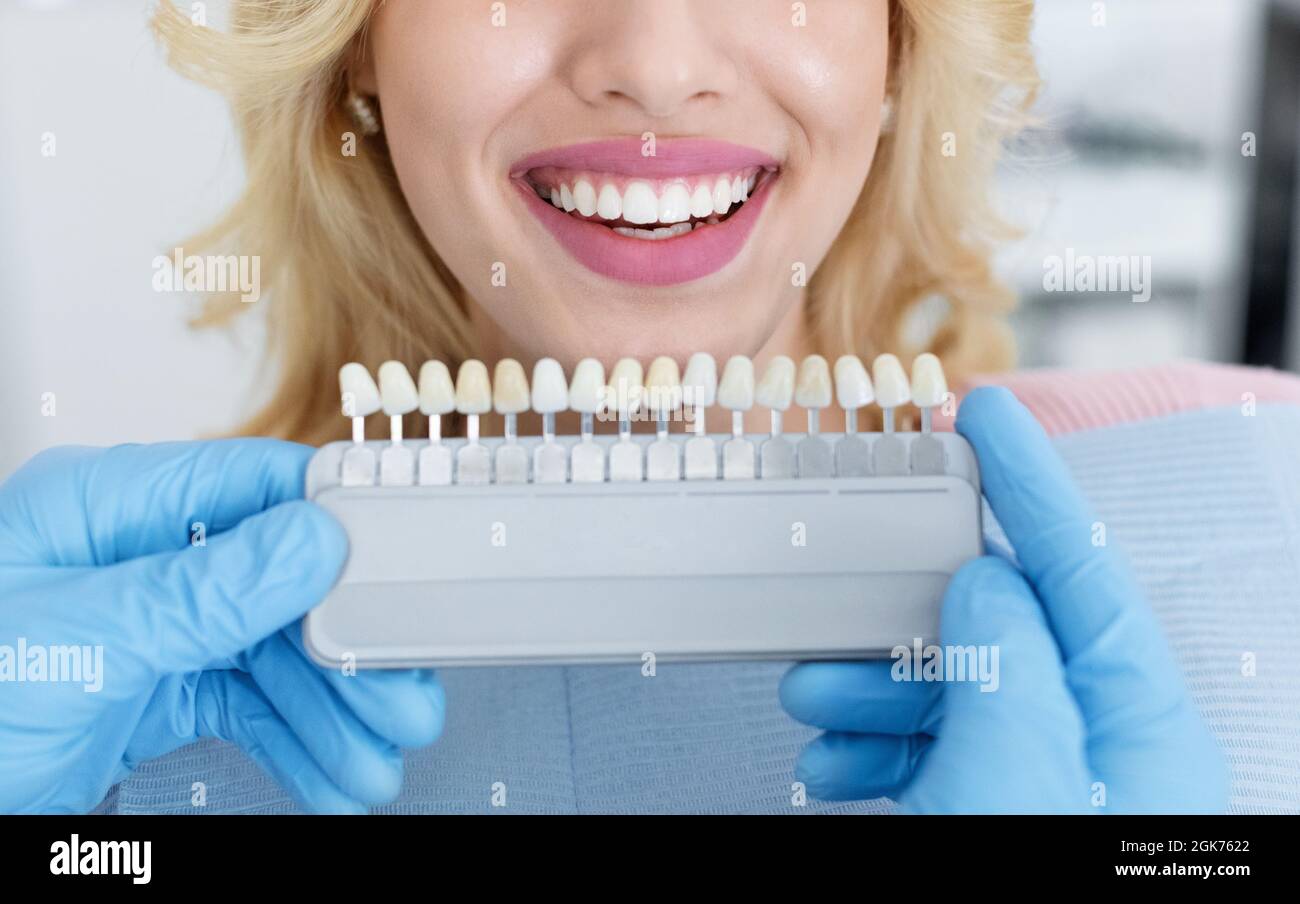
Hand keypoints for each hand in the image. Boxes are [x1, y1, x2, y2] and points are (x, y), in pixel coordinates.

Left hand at [0, 439, 444, 813]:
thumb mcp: (80, 640)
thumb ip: (204, 591)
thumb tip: (315, 538)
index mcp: (107, 509)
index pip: (251, 486)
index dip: (338, 518)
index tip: (411, 553)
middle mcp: (135, 559)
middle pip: (277, 585)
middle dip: (346, 651)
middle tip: (406, 698)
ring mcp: (145, 626)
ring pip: (270, 655)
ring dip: (331, 712)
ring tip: (376, 762)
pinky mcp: (147, 690)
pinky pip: (241, 706)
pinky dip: (293, 743)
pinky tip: (331, 775)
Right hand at [780, 387, 1227, 812]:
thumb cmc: (1025, 901)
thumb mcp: (1012, 774)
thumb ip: (1004, 660)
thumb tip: (984, 584)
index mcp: (1133, 720)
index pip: (1081, 565)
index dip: (1030, 478)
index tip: (986, 410)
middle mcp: (1097, 743)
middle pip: (1000, 625)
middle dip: (905, 610)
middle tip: (840, 593)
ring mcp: (1045, 781)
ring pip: (953, 690)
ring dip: (868, 685)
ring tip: (811, 694)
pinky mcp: (993, 809)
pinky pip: (932, 753)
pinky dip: (872, 746)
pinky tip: (834, 756)